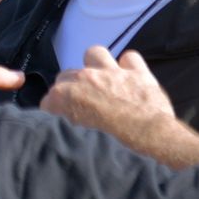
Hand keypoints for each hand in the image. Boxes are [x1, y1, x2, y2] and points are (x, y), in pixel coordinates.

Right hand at [39, 47, 176, 151]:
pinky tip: (129, 77)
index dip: (55, 110)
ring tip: (100, 81)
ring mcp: (112, 72)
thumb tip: (65, 125)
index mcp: (65, 95)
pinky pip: (129, 57)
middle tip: (81, 104)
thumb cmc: (112, 145)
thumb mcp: (78, 139)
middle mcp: (85, 78)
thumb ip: (66, 125)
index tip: (62, 119)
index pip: (49, 99)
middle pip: (66, 75)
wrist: (149, 137)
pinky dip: (128, 66)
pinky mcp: (137, 71)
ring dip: (95, 66)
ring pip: (93, 54)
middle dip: (70, 88)